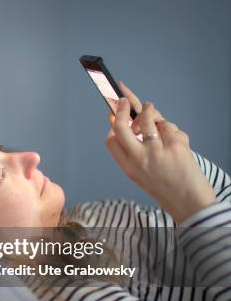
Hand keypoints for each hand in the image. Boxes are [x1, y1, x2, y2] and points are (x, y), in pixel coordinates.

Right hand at [106, 83, 215, 223]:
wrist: (189, 202)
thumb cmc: (165, 186)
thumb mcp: (140, 174)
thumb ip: (130, 151)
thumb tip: (123, 123)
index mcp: (128, 167)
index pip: (111, 140)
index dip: (113, 125)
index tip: (114, 114)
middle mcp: (139, 158)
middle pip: (122, 126)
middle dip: (122, 107)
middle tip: (124, 98)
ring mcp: (157, 151)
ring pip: (148, 117)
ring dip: (149, 109)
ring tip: (151, 109)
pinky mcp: (176, 145)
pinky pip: (168, 126)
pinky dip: (171, 130)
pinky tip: (175, 142)